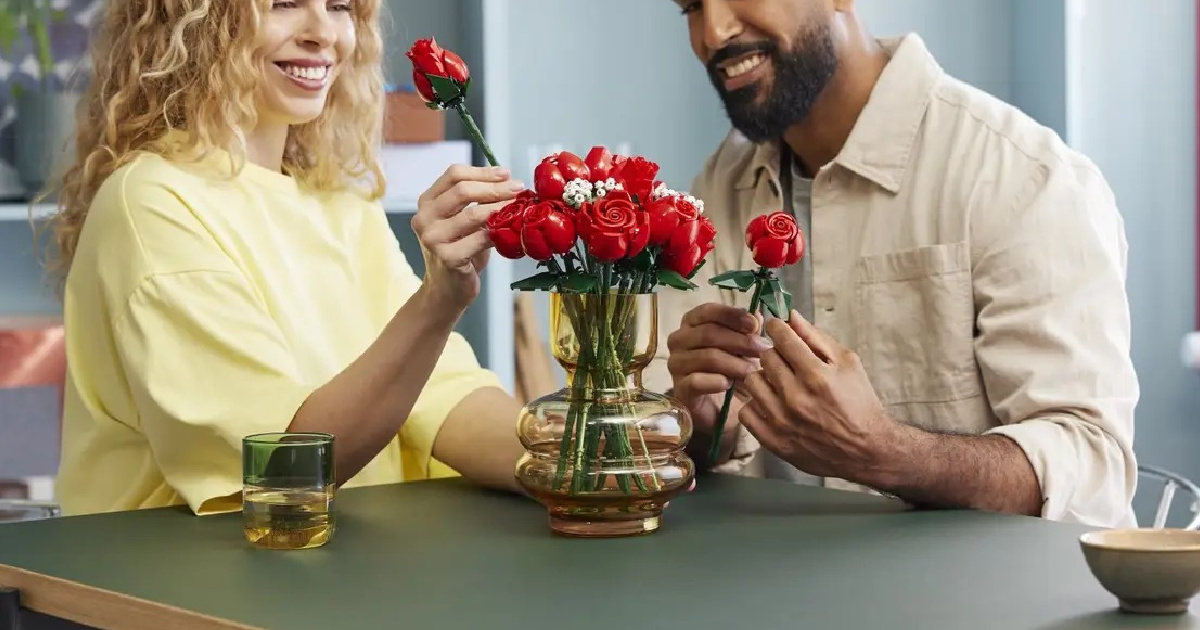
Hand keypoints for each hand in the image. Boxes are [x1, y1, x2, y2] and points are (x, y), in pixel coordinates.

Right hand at [412, 165, 523, 311]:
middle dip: (495, 188)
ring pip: (471, 214)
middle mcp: (424, 218)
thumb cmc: (460, 251)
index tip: (506, 173)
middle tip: (517, 188)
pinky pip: (479, 239)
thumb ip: (475, 200)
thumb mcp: (462, 220)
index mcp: (427, 202)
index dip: (483, 172)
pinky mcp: (447, 258)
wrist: (447, 290)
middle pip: (462, 191)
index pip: (453, 174)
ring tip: (518, 206)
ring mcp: (432, 239)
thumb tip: (509, 181)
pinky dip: (497, 233)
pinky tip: (509, 230)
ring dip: (499, 208)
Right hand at [666, 303, 769, 440]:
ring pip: (707, 356)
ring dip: (734, 363)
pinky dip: (717, 382)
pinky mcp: (679, 388)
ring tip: (752, 372)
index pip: (708, 311)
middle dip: (740, 341)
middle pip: (708, 333)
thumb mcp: (746, 347)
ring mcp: (676, 364)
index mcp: (692, 323)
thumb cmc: (733, 371)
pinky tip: (730, 385)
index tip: (755, 325)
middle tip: (762, 351)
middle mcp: (679, 340)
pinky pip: (697, 381)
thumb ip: (750, 330)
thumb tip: (758, 316)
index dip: (732, 315)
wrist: (725, 409)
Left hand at [738, 310, 896, 481]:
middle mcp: (796, 397)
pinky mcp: (774, 441)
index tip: (779, 329)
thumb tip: (791, 316)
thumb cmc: (859, 402)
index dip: (778, 328)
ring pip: (752, 382)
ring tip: (780, 384)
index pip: (781, 337)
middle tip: (788, 362)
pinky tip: (773, 405)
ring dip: (765, 379)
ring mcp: (782, 421)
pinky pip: (746, 412)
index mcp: (816, 375)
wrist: (866, 449)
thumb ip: (817, 338)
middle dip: (776, 354)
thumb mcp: (848, 363)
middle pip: (765, 358)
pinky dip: (757, 406)